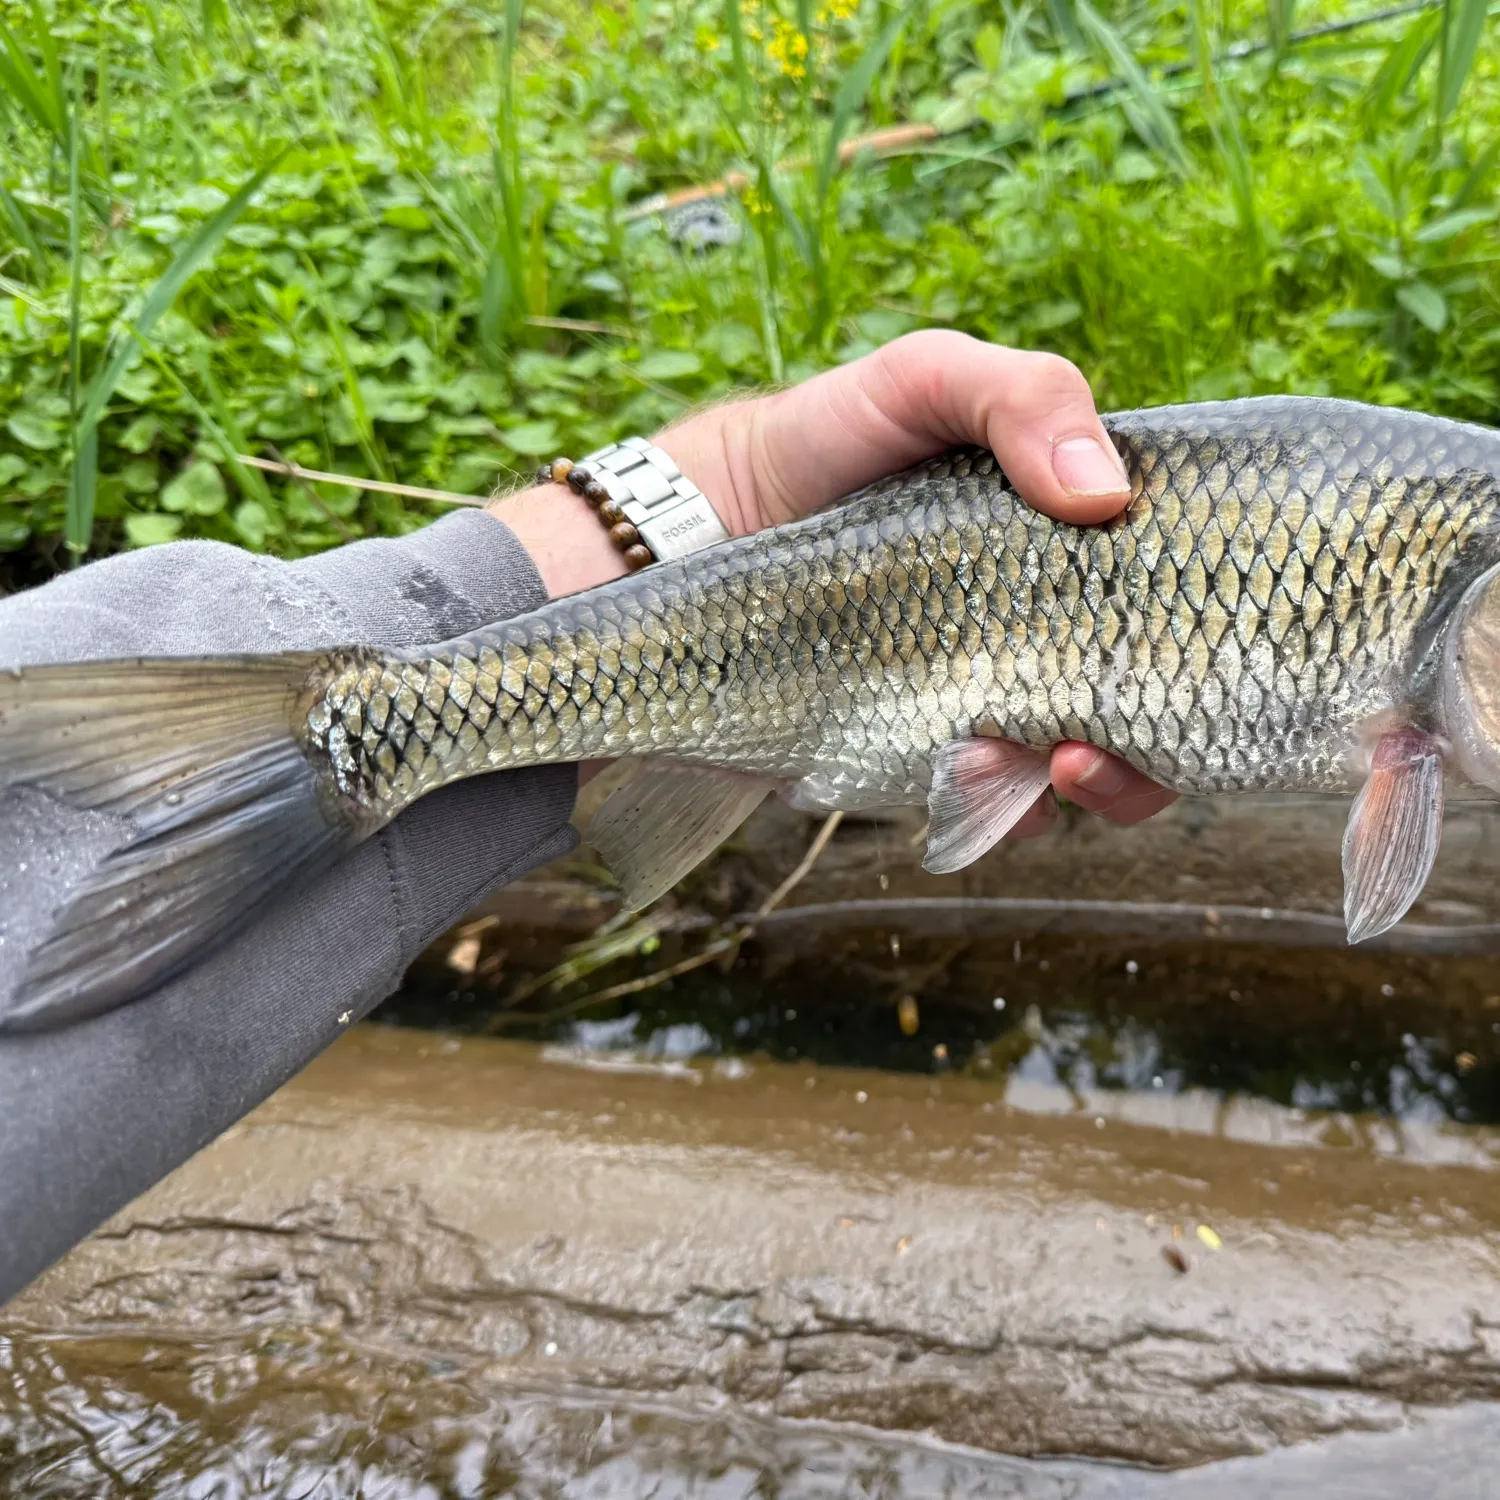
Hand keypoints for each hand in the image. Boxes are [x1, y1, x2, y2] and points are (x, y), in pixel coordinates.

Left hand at [492, 330, 1176, 834]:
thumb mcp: (919, 383)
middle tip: (1093, 745)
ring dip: (1091, 787)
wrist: (704, 536)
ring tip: (1028, 760)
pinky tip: (958, 770)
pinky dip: (1001, 805)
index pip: (1187, 600)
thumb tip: (1109, 496)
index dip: (1211, 635)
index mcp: (1078, 547)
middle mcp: (1053, 628)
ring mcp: (997, 696)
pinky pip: (1003, 807)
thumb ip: (1020, 397)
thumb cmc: (822, 444)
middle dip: (1152, 750)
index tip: (1194, 651)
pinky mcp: (934, 753)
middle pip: (1158, 708)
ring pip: (1092, 772)